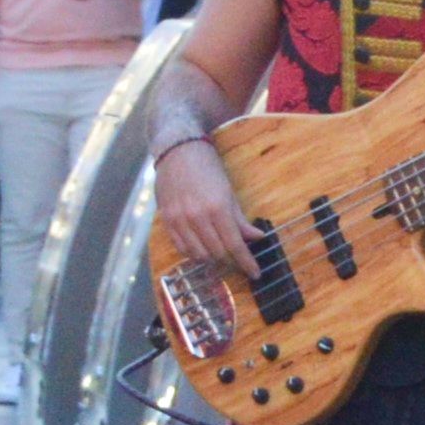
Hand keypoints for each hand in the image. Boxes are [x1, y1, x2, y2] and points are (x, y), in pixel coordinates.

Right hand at [149, 137, 254, 317]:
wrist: (177, 150)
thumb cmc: (207, 167)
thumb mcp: (228, 191)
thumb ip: (239, 219)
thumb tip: (257, 238)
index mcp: (217, 208)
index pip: (235, 245)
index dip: (246, 262)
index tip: (255, 273)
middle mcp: (197, 217)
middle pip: (217, 253)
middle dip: (230, 260)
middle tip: (238, 260)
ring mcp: (179, 220)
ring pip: (198, 254)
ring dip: (211, 258)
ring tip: (219, 254)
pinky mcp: (166, 220)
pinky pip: (181, 247)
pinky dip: (193, 253)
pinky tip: (201, 249)